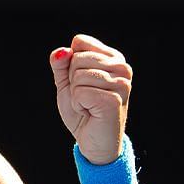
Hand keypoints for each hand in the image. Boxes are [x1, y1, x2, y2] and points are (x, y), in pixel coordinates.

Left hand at [49, 34, 131, 162]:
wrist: (93, 141)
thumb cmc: (83, 111)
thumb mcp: (67, 84)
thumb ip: (61, 65)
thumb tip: (61, 51)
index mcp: (113, 58)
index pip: (80, 42)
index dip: (70, 64)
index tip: (82, 82)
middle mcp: (122, 67)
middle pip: (77, 58)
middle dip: (72, 81)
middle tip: (85, 97)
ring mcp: (121, 83)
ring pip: (78, 75)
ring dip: (75, 95)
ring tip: (89, 105)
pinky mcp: (114, 99)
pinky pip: (80, 92)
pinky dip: (78, 105)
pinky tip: (90, 112)